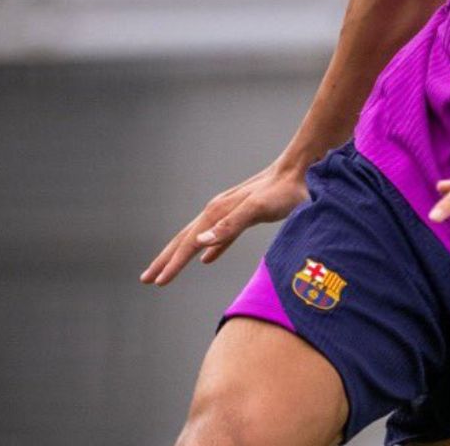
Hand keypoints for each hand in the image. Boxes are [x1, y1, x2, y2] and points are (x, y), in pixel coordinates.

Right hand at [140, 159, 309, 285]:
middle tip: (146, 279)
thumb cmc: (284, 190)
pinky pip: (219, 237)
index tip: (156, 282)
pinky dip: (209, 249)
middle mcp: (219, 209)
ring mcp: (230, 211)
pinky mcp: (244, 214)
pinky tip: (206, 259)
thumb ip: (231, 225)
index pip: (189, 242)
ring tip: (167, 271)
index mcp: (218, 211)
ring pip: (199, 237)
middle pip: (185, 238)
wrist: (303, 168)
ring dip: (182, 255)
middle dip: (166, 259)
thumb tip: (199, 243)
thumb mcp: (258, 208)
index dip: (173, 263)